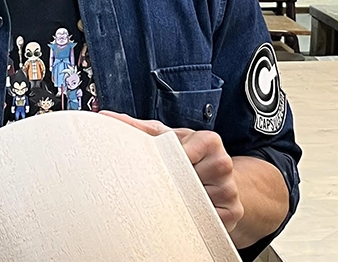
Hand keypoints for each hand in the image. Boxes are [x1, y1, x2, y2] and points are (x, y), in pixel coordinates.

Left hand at [101, 111, 243, 231]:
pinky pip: (206, 220)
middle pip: (187, 178)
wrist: (220, 178)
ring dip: (182, 201)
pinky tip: (192, 209)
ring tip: (182, 193)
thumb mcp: (167, 138)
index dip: (168, 162)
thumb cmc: (189, 155)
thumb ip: (139, 129)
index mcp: (208, 140)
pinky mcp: (232, 213)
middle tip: (167, 184)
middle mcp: (222, 163)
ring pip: (194, 201)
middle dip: (172, 183)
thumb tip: (105, 117)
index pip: (183, 153)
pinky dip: (194, 218)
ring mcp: (228, 189)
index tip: (161, 167)